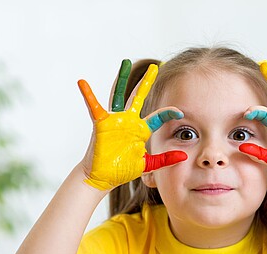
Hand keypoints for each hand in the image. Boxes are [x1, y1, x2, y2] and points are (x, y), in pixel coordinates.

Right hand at [78, 60, 186, 190]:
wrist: (103, 178)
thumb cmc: (122, 170)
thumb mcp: (149, 164)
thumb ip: (166, 159)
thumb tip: (184, 155)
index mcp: (141, 130)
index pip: (158, 117)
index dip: (169, 113)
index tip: (180, 112)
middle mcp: (129, 121)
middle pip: (139, 97)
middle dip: (147, 82)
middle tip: (155, 67)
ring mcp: (115, 121)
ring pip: (119, 95)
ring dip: (122, 79)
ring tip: (125, 62)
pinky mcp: (101, 124)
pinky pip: (94, 106)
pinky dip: (88, 94)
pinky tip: (82, 82)